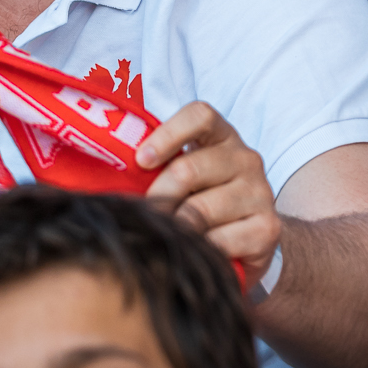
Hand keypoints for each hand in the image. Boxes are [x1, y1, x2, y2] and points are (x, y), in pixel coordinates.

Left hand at [137, 102, 281, 278]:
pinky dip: (200, 250)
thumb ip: (156, 168)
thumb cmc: (202, 204)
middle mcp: (246, 158)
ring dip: (176, 229)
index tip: (141, 160)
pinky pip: (220, 241)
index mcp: (222, 136)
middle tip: (147, 217)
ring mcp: (260, 192)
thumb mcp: (184, 179)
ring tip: (168, 238)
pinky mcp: (268, 227)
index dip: (168, 134)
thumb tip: (99, 172)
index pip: (200, 115)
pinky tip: (196, 252)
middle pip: (189, 168)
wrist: (249, 245)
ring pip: (200, 210)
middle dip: (158, 197)